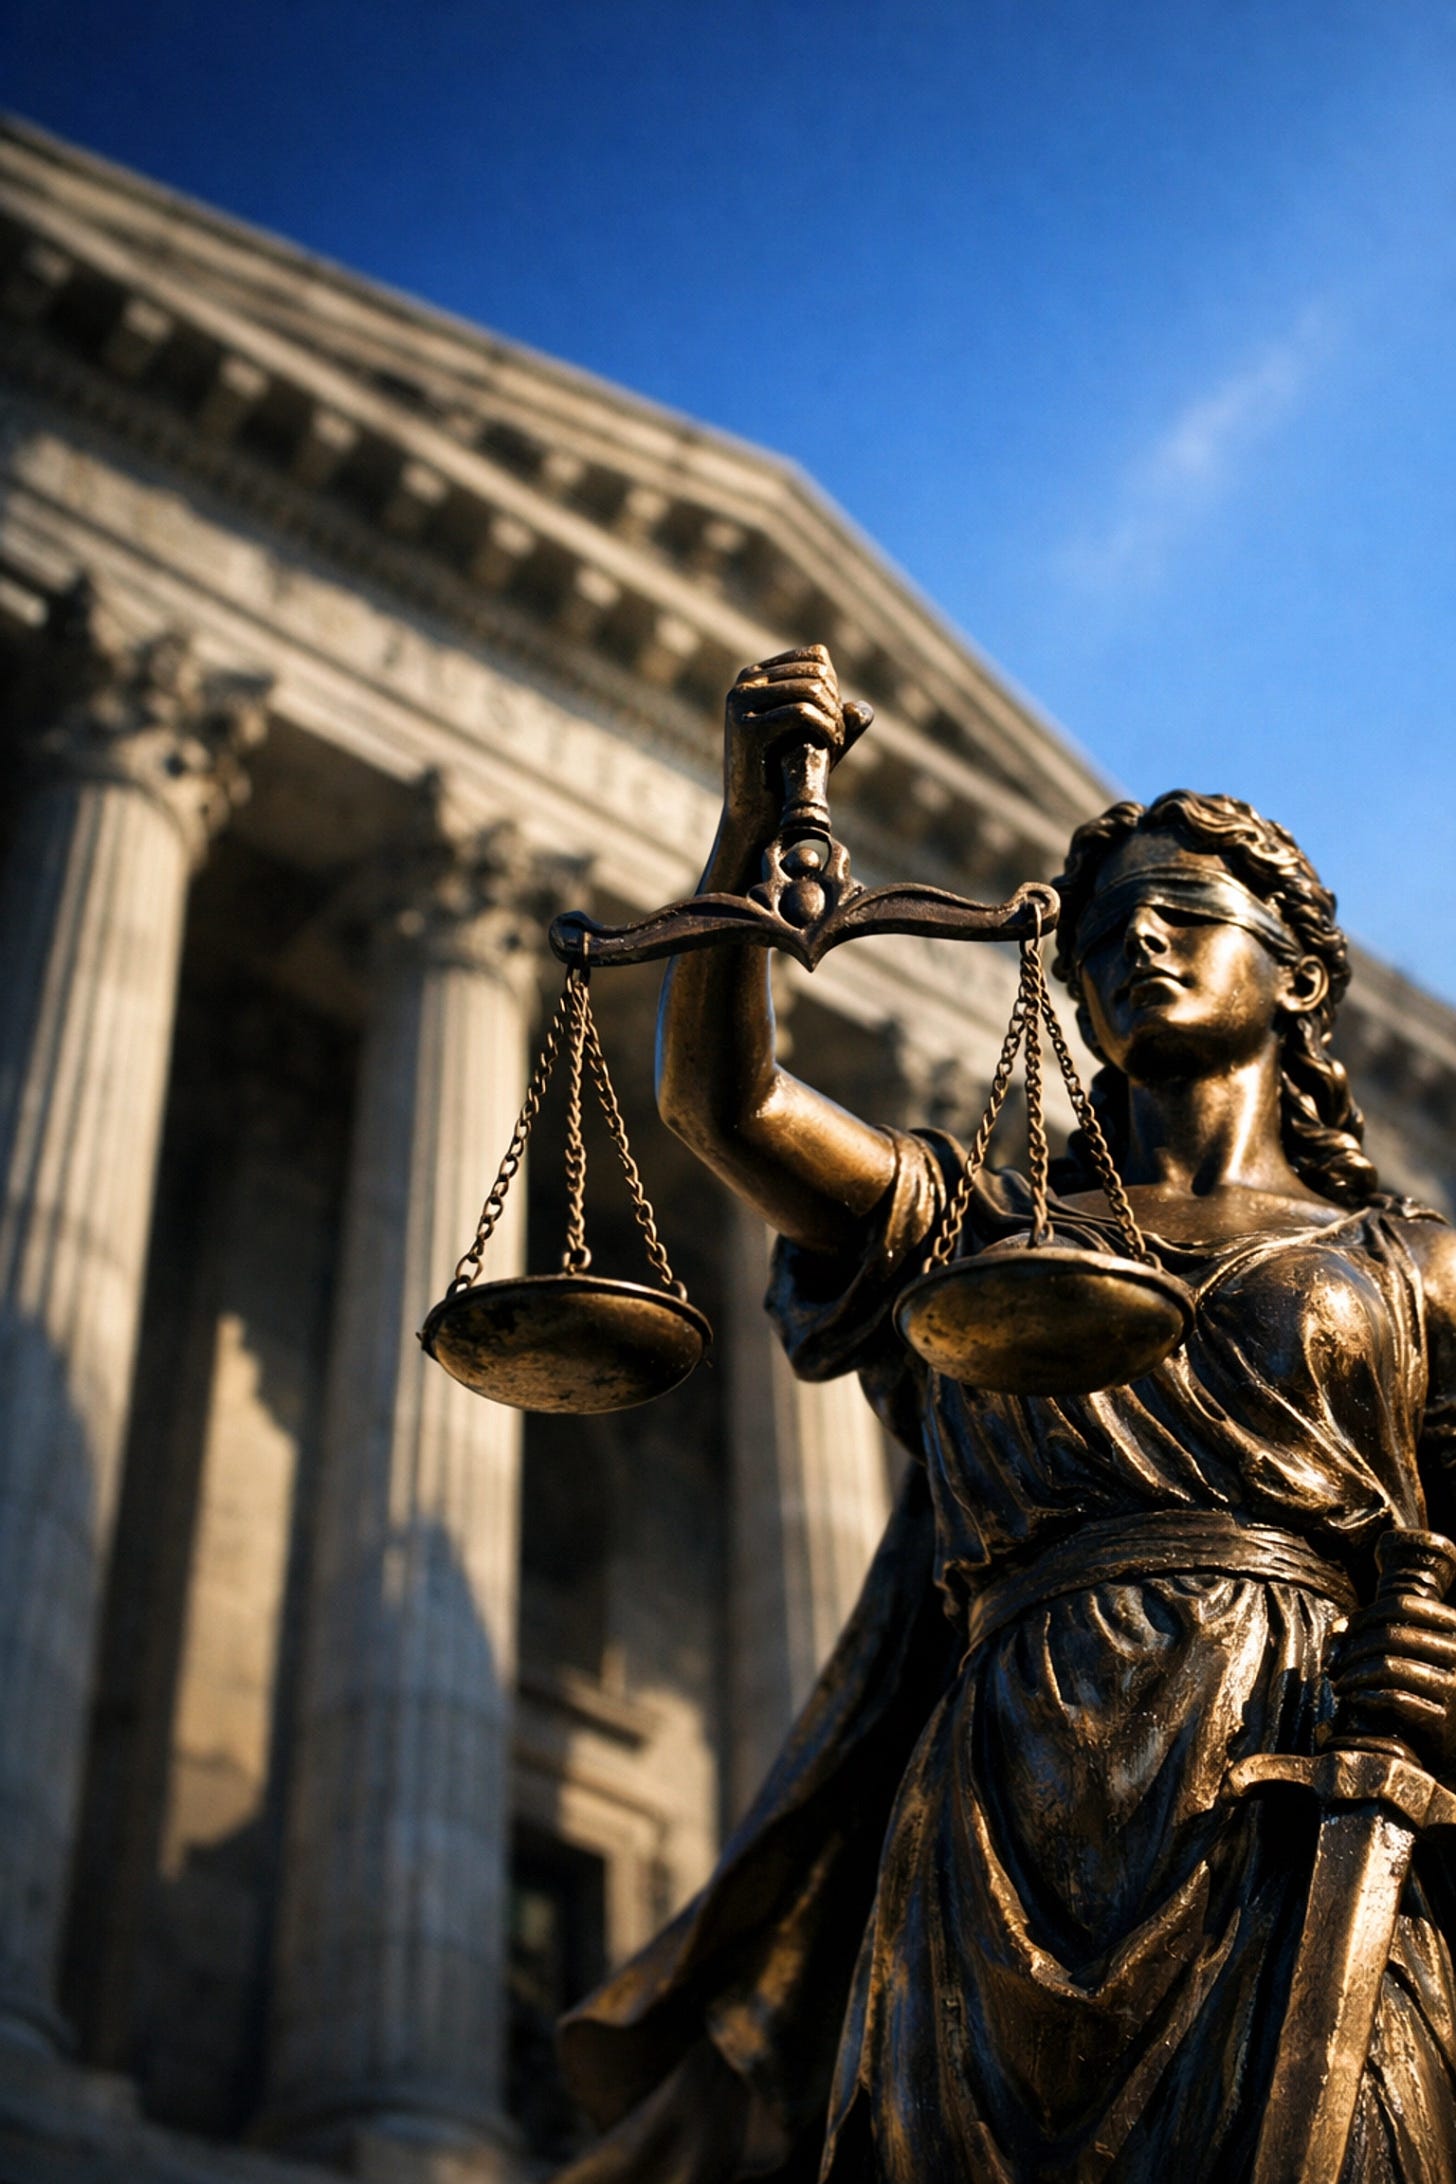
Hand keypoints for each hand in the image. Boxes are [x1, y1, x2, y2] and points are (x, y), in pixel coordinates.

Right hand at [722, 644, 871, 840]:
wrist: (758, 815)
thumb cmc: (788, 775)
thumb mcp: (816, 737)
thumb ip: (839, 718)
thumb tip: (862, 708)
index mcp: (757, 676)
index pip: (816, 657)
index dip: (836, 687)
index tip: (836, 720)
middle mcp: (745, 682)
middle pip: (817, 671)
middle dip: (836, 706)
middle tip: (839, 738)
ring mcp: (741, 702)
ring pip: (811, 689)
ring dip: (834, 720)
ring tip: (836, 745)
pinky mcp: (747, 726)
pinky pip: (802, 712)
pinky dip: (826, 730)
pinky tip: (831, 749)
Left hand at [1328, 1586, 1455, 1777]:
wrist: (1453, 1740)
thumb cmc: (1426, 1688)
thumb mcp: (1412, 1652)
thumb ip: (1376, 1631)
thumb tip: (1337, 1629)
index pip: (1403, 1604)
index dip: (1366, 1615)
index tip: (1343, 1634)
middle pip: (1391, 1635)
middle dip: (1352, 1649)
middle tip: (1332, 1666)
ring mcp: (1455, 1688)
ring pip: (1388, 1666)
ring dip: (1353, 1674)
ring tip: (1339, 1684)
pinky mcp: (1444, 1721)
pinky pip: (1393, 1699)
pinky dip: (1364, 1696)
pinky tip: (1353, 1700)